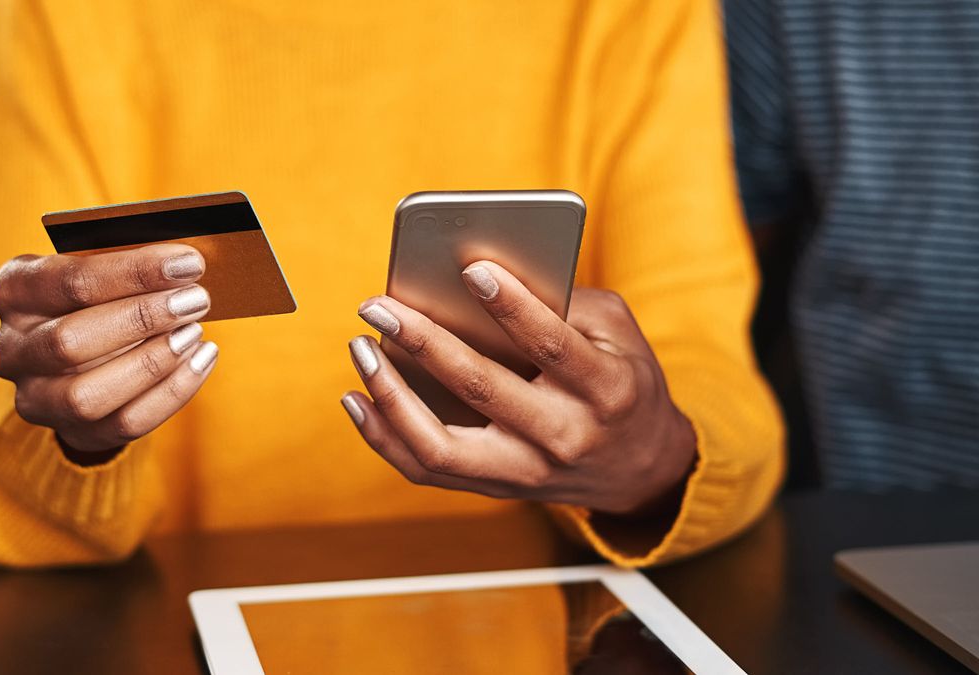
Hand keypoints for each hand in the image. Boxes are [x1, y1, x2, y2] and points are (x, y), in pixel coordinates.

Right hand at [0, 244, 218, 454]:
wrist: (85, 354)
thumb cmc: (100, 295)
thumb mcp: (103, 269)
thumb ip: (132, 265)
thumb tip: (187, 264)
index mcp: (13, 290)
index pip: (69, 281)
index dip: (133, 272)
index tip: (188, 264)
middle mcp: (11, 349)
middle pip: (70, 341)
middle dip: (141, 319)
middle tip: (196, 299)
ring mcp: (35, 397)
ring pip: (87, 396)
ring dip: (152, 363)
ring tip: (194, 332)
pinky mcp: (72, 432)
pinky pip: (124, 424)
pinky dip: (172, 392)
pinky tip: (201, 359)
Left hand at [342, 261, 695, 515]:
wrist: (640, 469)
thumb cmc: (622, 379)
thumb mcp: (617, 332)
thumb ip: (562, 302)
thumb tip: (480, 278)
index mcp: (605, 390)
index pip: (553, 346)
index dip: (512, 306)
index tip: (471, 268)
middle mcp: (563, 436)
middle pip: (481, 390)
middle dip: (423, 341)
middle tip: (379, 307)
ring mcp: (525, 471)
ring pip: (441, 447)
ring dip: (390, 396)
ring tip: (362, 350)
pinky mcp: (495, 488)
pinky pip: (427, 469)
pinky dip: (384, 436)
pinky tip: (358, 397)